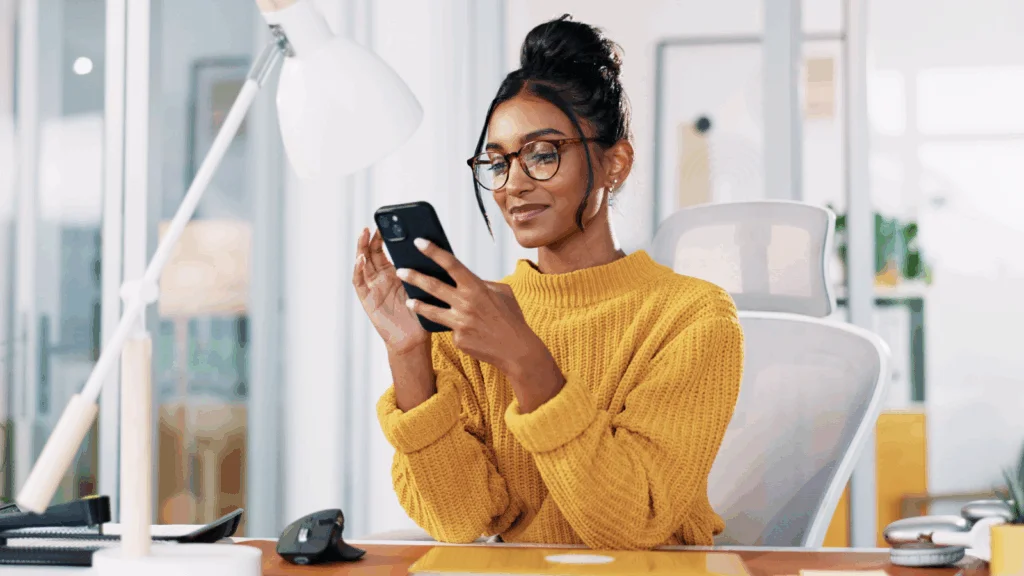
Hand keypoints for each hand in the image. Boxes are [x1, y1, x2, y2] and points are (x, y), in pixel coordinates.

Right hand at [352, 227, 428, 353]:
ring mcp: (372, 287)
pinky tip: (361, 259)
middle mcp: (380, 278)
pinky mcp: (367, 299)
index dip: (382, 236)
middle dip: (371, 238)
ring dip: (361, 248)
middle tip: (375, 226)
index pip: (384, 250)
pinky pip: (359, 282)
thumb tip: (430, 246)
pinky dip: (358, 269)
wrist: (414, 338)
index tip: (386, 223)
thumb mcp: (422, 286)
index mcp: (394, 272)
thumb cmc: (421, 313)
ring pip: (362, 263)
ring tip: (364, 234)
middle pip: (371, 253)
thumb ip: (420, 269)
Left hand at [397, 239, 562, 404]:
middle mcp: (466, 303)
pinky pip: (449, 329)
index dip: (434, 251)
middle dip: (415, 276)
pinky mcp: (458, 339)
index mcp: (477, 288)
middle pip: (434, 286)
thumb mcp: (502, 293)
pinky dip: (453, 327)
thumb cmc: (511, 318)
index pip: (452, 264)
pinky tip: (464, 330)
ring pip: (431, 311)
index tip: (419, 242)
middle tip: (400, 270)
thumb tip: (464, 279)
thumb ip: (482, 284)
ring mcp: (460, 323)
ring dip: (417, 304)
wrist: (517, 350)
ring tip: (408, 300)